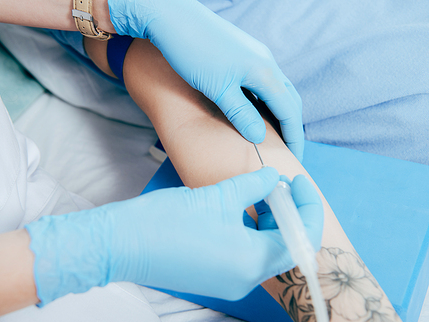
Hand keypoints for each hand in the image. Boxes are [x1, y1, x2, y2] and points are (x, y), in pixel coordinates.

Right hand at [26, 168, 322, 305]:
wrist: (122, 244)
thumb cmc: (167, 220)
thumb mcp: (216, 196)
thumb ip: (254, 186)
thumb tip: (275, 178)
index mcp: (251, 261)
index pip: (301, 238)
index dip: (307, 207)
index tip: (298, 181)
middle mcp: (246, 279)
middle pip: (286, 247)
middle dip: (289, 214)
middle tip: (278, 184)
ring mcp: (230, 282)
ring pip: (266, 252)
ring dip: (270, 223)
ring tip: (259, 193)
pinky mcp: (215, 277)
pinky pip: (247, 257)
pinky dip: (252, 233)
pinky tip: (240, 210)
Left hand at [107, 0, 303, 159]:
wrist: (173, 18)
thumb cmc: (193, 52)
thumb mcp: (217, 89)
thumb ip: (240, 114)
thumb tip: (259, 137)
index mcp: (264, 72)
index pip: (289, 111)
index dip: (293, 137)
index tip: (294, 157)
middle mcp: (265, 61)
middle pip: (288, 99)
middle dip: (290, 126)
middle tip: (287, 149)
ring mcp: (255, 55)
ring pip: (275, 89)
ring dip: (277, 112)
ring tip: (271, 135)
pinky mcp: (242, 53)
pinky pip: (261, 81)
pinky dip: (263, 100)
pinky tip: (253, 110)